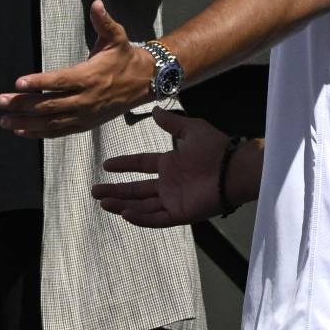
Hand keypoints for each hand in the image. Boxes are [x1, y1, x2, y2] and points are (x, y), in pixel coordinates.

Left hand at [0, 1, 154, 137]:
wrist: (145, 82)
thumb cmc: (125, 56)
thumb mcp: (117, 37)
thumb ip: (104, 22)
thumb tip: (97, 4)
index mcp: (89, 76)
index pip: (59, 81)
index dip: (39, 82)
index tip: (18, 83)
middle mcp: (85, 99)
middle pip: (49, 104)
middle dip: (23, 104)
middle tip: (0, 101)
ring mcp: (85, 115)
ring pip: (51, 122)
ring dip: (26, 122)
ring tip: (4, 120)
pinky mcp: (85, 124)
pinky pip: (59, 131)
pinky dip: (40, 133)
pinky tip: (21, 131)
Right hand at [92, 112, 231, 226]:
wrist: (234, 169)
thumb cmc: (215, 149)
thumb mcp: (191, 129)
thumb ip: (172, 123)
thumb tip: (155, 111)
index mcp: (170, 165)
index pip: (141, 165)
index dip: (124, 165)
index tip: (106, 165)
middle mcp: (168, 184)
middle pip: (136, 189)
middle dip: (115, 190)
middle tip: (95, 191)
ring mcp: (173, 200)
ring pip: (142, 206)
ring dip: (122, 204)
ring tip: (103, 202)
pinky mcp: (180, 214)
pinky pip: (157, 219)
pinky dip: (141, 218)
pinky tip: (125, 213)